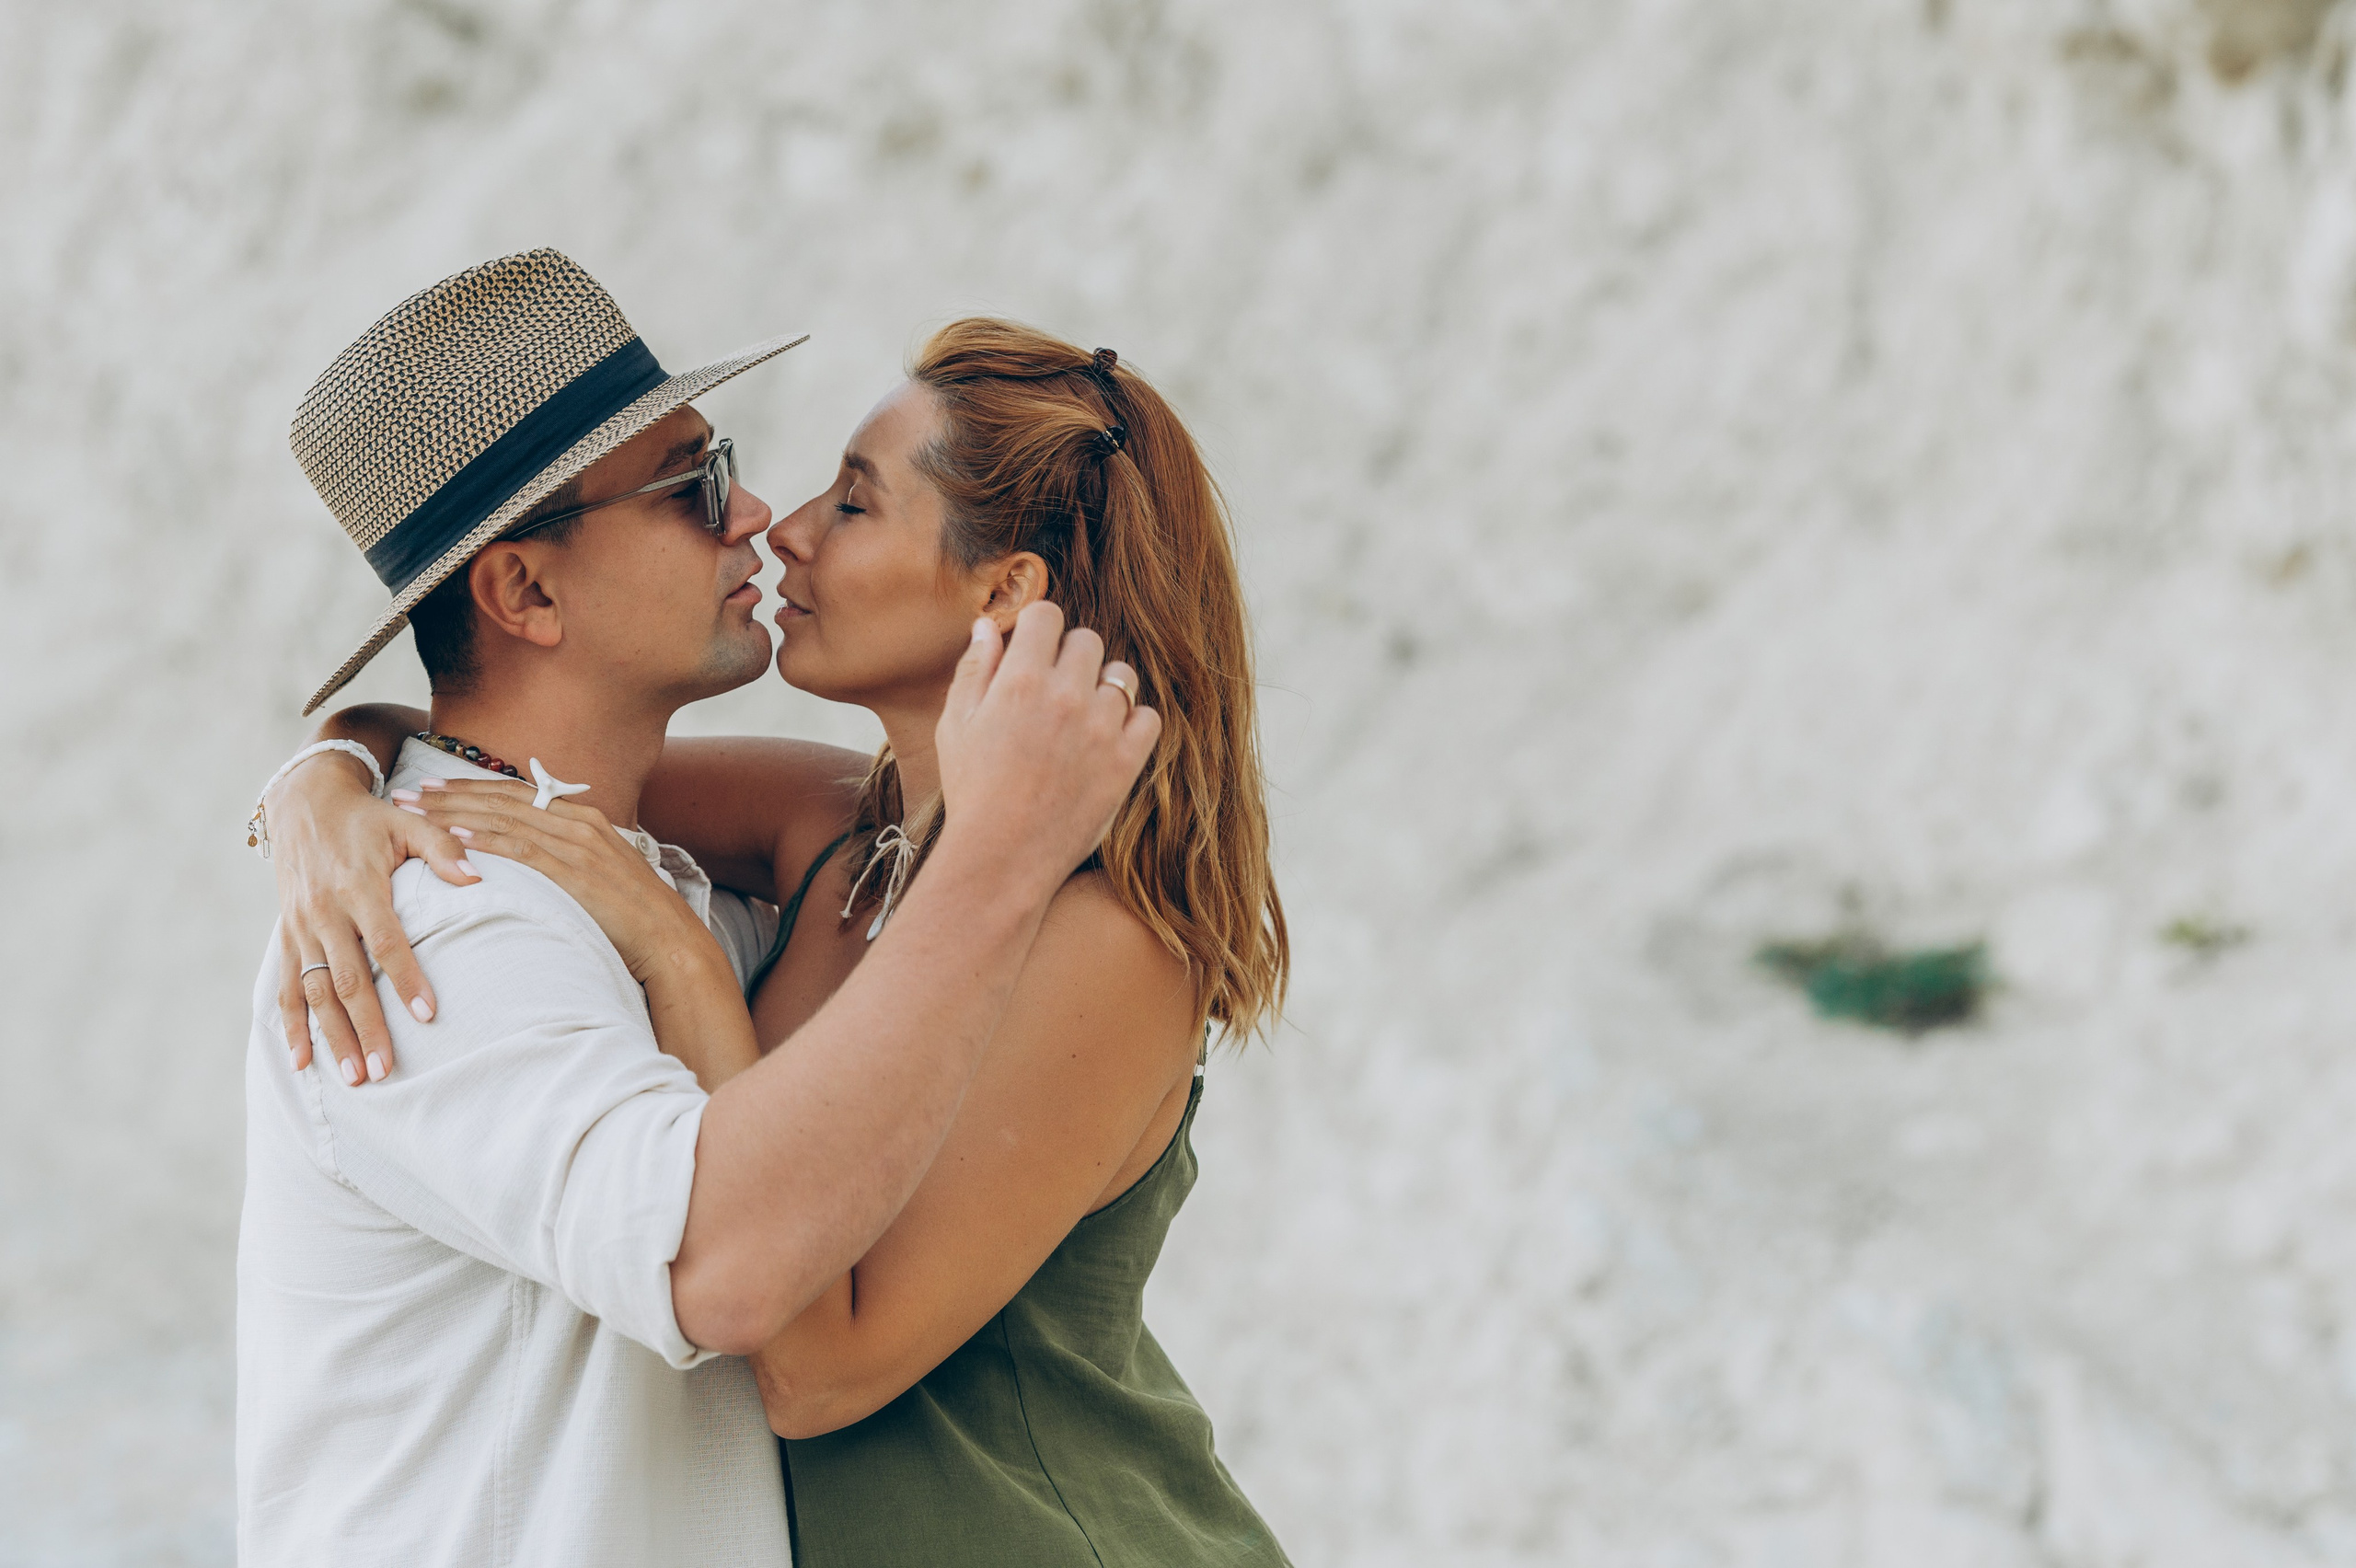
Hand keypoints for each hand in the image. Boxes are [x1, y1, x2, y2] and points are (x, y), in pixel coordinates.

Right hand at [270, 751, 477, 1083]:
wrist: (303, 803)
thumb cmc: (367, 819)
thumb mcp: (407, 822)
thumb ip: (442, 848)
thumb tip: (478, 877)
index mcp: (358, 886)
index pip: (387, 941)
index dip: (406, 978)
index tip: (428, 1014)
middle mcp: (324, 912)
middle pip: (348, 979)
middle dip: (366, 1027)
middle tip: (383, 1071)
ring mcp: (301, 928)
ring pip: (314, 991)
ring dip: (332, 1037)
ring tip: (353, 1078)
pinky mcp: (287, 936)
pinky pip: (285, 986)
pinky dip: (292, 1025)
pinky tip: (302, 1062)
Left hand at [405, 777, 709, 982]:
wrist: (669, 940)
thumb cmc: (635, 917)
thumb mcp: (602, 876)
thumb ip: (569, 860)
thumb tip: (535, 863)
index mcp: (585, 819)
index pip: (516, 794)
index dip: (471, 788)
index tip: (434, 788)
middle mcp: (579, 823)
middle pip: (501, 799)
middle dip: (450, 795)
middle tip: (408, 793)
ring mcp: (577, 846)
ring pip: (502, 819)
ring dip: (453, 813)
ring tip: (414, 812)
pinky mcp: (574, 873)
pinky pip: (520, 850)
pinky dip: (484, 839)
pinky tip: (452, 835)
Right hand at [935, 602, 1161, 899]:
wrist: (1003, 857)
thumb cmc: (972, 791)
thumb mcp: (956, 725)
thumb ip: (974, 669)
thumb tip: (987, 626)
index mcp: (1020, 680)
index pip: (1047, 614)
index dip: (1039, 629)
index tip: (1033, 652)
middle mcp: (1065, 695)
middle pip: (1087, 641)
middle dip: (1070, 657)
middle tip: (1054, 691)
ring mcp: (1100, 727)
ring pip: (1121, 676)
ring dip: (1102, 688)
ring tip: (1082, 718)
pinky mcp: (1126, 761)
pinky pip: (1148, 718)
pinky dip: (1132, 724)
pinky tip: (1106, 740)